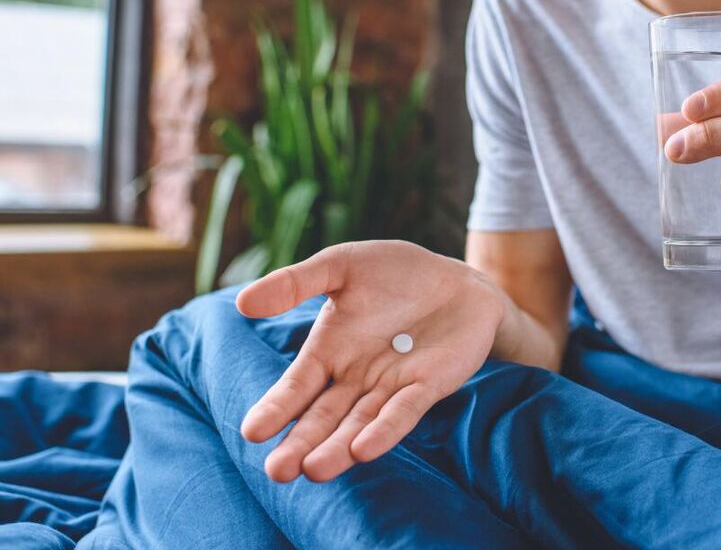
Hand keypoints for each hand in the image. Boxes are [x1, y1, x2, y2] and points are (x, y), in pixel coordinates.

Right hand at [236, 240, 504, 482]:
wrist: (459, 279)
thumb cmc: (396, 273)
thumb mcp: (341, 266)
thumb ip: (296, 283)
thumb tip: (243, 302)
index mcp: (329, 352)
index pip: (296, 388)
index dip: (276, 409)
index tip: (252, 432)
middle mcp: (356, 379)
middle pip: (323, 418)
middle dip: (301, 444)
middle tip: (278, 473)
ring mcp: (392, 386)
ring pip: (360, 424)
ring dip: (338, 448)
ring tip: (314, 470)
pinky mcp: (428, 386)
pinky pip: (404, 411)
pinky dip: (385, 430)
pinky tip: (364, 450)